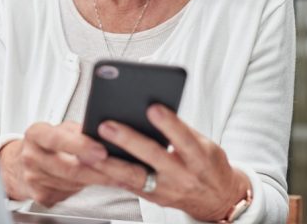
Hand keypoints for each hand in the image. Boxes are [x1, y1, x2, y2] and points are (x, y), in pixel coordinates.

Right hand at [0, 121, 112, 207]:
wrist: (20, 165)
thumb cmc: (46, 143)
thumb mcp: (59, 128)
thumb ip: (79, 131)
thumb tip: (107, 135)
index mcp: (36, 134)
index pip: (57, 139)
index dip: (81, 146)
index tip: (102, 150)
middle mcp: (31, 157)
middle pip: (69, 168)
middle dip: (101, 170)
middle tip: (125, 170)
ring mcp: (35, 179)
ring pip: (75, 183)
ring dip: (101, 181)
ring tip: (122, 176)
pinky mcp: (42, 196)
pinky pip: (71, 193)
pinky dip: (90, 188)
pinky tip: (103, 183)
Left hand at [92, 104, 251, 221]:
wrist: (217, 200)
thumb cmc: (208, 164)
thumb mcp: (205, 144)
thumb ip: (181, 129)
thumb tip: (152, 107)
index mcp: (200, 158)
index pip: (184, 139)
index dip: (169, 124)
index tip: (153, 107)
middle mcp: (183, 176)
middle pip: (154, 157)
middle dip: (128, 141)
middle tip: (107, 125)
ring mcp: (166, 190)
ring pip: (134, 176)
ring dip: (109, 162)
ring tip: (89, 148)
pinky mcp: (152, 198)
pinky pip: (128, 185)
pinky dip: (110, 174)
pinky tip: (94, 163)